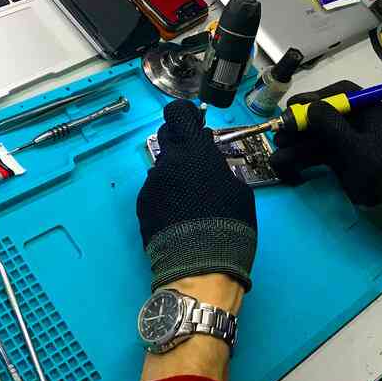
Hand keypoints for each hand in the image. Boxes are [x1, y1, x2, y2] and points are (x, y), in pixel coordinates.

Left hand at [137, 100, 256, 291]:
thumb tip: (210, 163)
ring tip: (190, 200)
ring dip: (174, 174)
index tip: (195, 125)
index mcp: (194, 151)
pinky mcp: (141, 206)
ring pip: (161, 168)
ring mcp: (151, 184)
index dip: (186, 116)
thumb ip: (221, 169)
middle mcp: (167, 161)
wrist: (200, 267)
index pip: (178, 113)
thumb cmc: (230, 225)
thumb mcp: (240, 191)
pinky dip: (165, 196)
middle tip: (196, 162)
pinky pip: (155, 191)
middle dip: (180, 143)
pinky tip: (178, 216)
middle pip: (167, 136)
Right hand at [269, 81, 381, 235]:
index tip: (296, 105)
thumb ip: (333, 127)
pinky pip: (320, 151)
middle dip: (302, 122)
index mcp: (374, 113)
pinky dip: (303, 155)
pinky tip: (285, 161)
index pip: (343, 95)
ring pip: (320, 134)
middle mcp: (362, 123)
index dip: (318, 97)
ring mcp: (351, 141)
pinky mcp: (343, 158)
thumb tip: (309, 107)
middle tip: (280, 127)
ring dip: (298, 140)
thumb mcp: (358, 150)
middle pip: (327, 114)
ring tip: (277, 146)